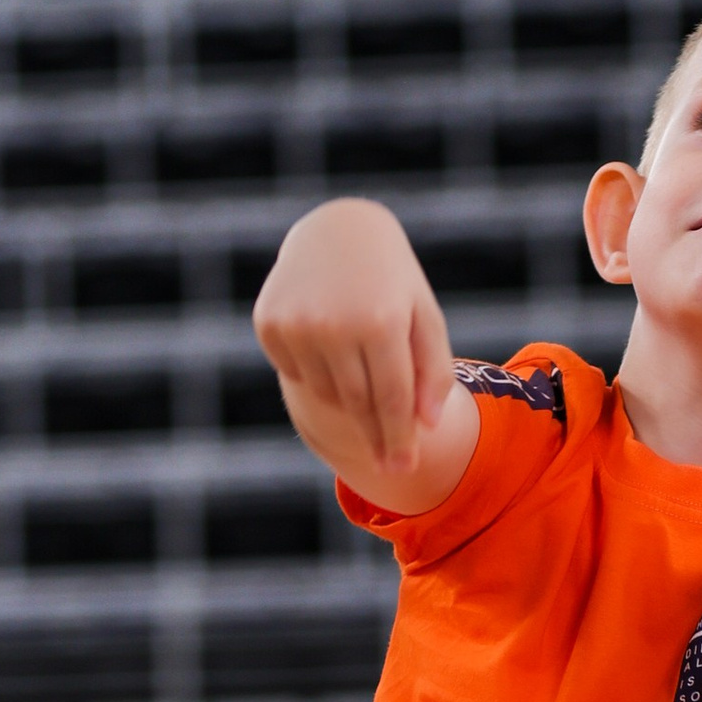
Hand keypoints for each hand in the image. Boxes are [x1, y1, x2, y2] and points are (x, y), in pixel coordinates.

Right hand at [254, 199, 456, 483]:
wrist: (339, 232)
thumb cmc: (391, 281)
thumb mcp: (423, 315)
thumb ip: (432, 369)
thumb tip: (426, 425)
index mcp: (381, 320)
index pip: (391, 399)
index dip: (398, 440)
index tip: (404, 469)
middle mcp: (335, 324)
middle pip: (358, 404)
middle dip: (377, 438)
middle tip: (391, 465)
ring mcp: (296, 325)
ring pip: (326, 393)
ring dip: (348, 395)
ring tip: (360, 364)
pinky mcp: (269, 323)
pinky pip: (297, 372)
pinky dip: (315, 371)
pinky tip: (327, 343)